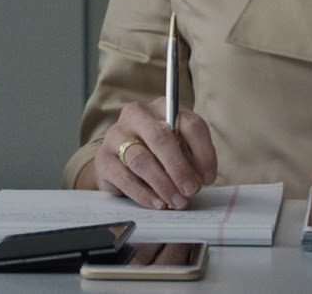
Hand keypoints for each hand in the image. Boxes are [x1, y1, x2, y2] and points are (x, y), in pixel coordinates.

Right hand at [91, 98, 216, 209]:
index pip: (189, 124)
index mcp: (163, 108)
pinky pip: (124, 177)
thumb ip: (189, 159)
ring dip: (163, 184)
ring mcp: (116, 135)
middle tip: (191, 190)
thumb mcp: (178, 150)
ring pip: (141, 159)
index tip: (208, 177)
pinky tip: (157, 203)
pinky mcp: (103, 158)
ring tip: (176, 201)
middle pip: (161, 138)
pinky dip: (144, 194)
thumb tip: (198, 180)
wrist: (120, 162)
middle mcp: (137, 115)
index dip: (204, 152)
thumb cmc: (157, 154)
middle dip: (179, 168)